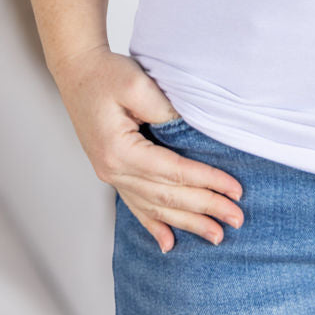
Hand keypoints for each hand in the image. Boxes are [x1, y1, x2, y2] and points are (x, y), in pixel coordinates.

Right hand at [50, 46, 244, 251]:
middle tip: (236, 218)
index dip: (207, 181)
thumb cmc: (106, 74)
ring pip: (154, 207)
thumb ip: (165, 111)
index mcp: (120, 151)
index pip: (174, 173)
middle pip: (167, 197)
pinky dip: (154, 225)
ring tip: (215, 236)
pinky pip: (136, 205)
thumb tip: (192, 134)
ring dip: (186, 222)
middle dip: (205, 209)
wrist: (77, 71)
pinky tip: (168, 243)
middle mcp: (113, 170)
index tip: (235, 190)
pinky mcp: (112, 171)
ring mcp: (111, 174)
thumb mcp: (138, 84)